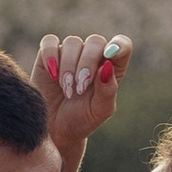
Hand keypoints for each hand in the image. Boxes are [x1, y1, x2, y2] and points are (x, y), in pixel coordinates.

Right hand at [35, 32, 131, 171]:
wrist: (54, 130)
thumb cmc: (82, 120)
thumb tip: (106, 66)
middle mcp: (93, 55)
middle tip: (80, 88)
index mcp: (112, 67)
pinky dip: (50, 55)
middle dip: (87, 63)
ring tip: (66, 90)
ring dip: (68, 66)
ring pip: (72, 42)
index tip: (109, 55)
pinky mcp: (49, 54)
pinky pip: (50, 42)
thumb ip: (107, 90)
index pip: (122, 46)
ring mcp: (70, 53)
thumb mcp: (99, 111)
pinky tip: (52, 75)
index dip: (119, 45)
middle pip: (95, 42)